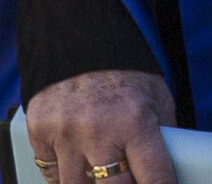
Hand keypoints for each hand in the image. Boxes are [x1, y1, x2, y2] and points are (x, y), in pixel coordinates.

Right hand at [25, 71, 174, 183]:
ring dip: (90, 183)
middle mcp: (98, 131)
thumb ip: (162, 134)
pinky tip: (77, 165)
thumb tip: (172, 167)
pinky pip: (50, 174)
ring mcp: (65, 134)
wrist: (80, 42)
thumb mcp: (156, 97)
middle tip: (128, 179)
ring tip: (102, 174)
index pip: (153, 176)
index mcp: (134, 121)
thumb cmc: (124, 72)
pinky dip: (63, 175)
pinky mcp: (40, 134)